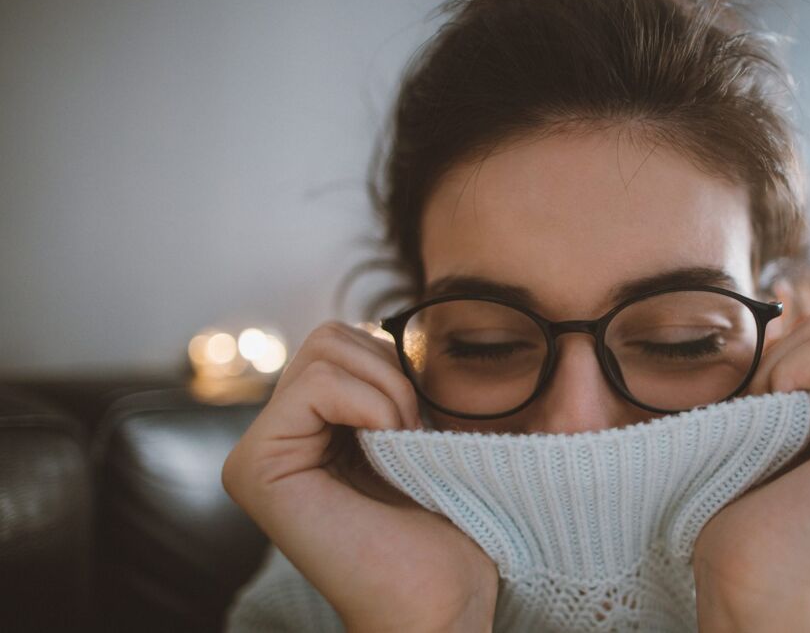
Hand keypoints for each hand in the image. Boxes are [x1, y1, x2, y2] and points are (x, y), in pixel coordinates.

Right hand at [221, 321, 498, 632]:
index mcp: (307, 428)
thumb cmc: (446, 525)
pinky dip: (371, 405)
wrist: (443, 596)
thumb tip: (389, 322)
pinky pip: (315, 382)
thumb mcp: (419, 431)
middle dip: (393, 373)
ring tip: (401, 449)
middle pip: (332, 335)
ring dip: (388, 391)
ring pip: (325, 347)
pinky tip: (386, 450)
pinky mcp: (254, 468)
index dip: (398, 367)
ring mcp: (255, 453)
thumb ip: (388, 379)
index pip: (345, 339)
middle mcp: (271, 437)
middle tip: (413, 436)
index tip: (422, 426)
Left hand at [692, 304, 809, 631]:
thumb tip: (795, 285)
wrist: (751, 575)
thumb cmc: (742, 504)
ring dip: (777, 370)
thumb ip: (796, 355)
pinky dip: (792, 371)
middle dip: (776, 361)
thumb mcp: (767, 411)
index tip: (758, 414)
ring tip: (773, 434)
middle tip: (762, 427)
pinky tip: (786, 421)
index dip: (777, 356)